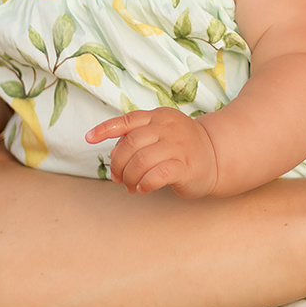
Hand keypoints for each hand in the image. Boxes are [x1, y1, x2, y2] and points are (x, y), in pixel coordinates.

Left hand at [86, 108, 218, 196]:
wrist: (216, 157)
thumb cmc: (181, 148)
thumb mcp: (160, 135)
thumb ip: (138, 139)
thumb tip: (113, 154)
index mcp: (159, 117)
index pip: (127, 120)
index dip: (105, 129)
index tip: (89, 138)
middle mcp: (168, 128)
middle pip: (130, 144)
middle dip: (118, 164)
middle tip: (118, 177)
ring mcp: (178, 146)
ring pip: (141, 161)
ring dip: (130, 177)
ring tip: (131, 185)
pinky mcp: (186, 167)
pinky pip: (158, 175)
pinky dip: (144, 184)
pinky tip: (143, 188)